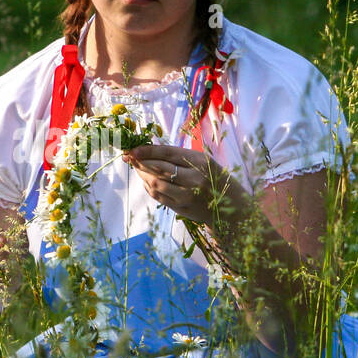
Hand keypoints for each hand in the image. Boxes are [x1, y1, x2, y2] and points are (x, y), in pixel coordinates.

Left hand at [123, 144, 246, 227]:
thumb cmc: (213, 177)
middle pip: (158, 169)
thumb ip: (179, 156)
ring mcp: (187, 196)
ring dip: (142, 175)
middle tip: (128, 157)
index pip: (167, 153)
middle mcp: (193, 179)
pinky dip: (148, 187)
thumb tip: (149, 150)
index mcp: (199, 161)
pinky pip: (158, 196)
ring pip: (155, 184)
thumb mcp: (202, 161)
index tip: (132, 149)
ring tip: (136, 167)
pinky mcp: (181, 208)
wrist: (229, 205)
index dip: (147, 151)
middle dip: (140, 162)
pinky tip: (145, 180)